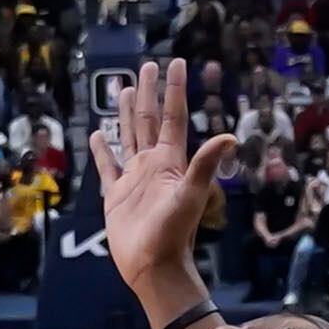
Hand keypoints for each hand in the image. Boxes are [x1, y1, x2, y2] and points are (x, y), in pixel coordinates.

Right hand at [93, 60, 234, 294]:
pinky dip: (102, 150)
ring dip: (127, 114)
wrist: (153, 266)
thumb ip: (205, 164)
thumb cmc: (174, 234)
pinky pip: (107, 166)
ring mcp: (134, 179)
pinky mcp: (115, 195)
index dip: (174, 90)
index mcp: (170, 161)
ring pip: (129, 137)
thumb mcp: (190, 195)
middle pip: (150, 120)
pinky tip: (98, 135)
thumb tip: (230, 136)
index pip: (172, 117)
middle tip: (146, 66)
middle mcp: (152, 165)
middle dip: (150, 93)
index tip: (175, 63)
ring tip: (126, 90)